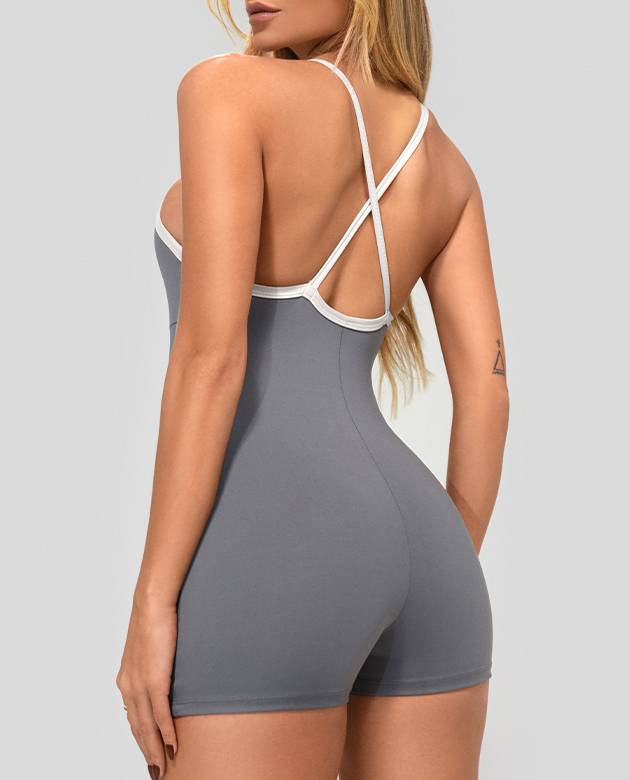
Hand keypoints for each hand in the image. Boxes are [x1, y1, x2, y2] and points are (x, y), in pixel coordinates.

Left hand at [116, 600, 177, 777]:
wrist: (152, 604)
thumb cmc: (153, 620)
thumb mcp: (149, 649)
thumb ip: (151, 666)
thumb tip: (162, 676)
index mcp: (126, 680)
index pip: (133, 717)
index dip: (140, 738)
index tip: (148, 753)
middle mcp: (129, 686)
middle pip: (138, 727)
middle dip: (147, 751)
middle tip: (156, 770)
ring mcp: (140, 685)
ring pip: (147, 726)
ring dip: (156, 748)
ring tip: (163, 765)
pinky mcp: (155, 680)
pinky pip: (160, 713)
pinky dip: (167, 731)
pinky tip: (172, 744)